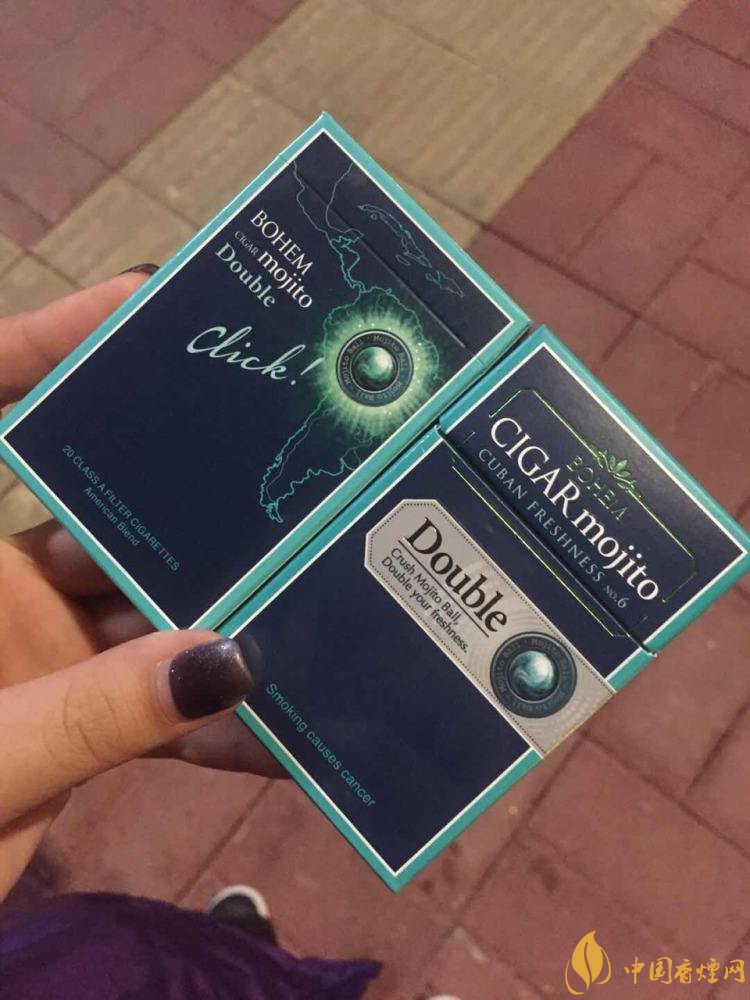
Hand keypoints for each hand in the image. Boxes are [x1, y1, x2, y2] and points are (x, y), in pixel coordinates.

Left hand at [0, 272, 280, 899]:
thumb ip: (91, 716)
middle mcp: (0, 588)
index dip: (42, 343)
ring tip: (315, 600)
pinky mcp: (78, 722)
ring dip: (225, 623)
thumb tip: (230, 664)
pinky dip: (216, 721)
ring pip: (149, 618)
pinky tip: (282, 728)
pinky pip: (158, 710)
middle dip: (193, 502)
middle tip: (292, 471)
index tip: (138, 299)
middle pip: (101, 513)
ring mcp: (41, 655)